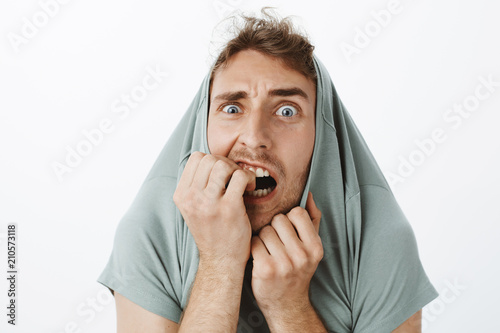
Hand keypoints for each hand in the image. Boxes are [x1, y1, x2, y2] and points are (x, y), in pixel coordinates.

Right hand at [173, 151, 255, 267]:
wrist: (221, 260)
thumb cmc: (213, 232)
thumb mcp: (194, 208)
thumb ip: (197, 186)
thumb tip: (212, 160)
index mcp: (181, 195)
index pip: (196, 158)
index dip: (212, 160)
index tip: (222, 175)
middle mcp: (192, 198)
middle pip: (210, 159)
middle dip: (226, 163)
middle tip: (235, 178)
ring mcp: (209, 203)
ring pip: (223, 165)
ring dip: (237, 169)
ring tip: (242, 183)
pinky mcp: (229, 208)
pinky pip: (239, 177)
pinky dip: (249, 178)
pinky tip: (250, 189)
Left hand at [250, 192, 322, 312]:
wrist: (286, 305)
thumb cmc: (297, 271)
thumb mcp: (311, 249)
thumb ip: (312, 221)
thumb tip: (307, 195)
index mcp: (315, 247)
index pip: (297, 213)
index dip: (289, 219)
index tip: (287, 231)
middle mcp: (302, 255)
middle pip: (278, 220)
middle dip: (274, 228)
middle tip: (276, 243)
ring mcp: (284, 263)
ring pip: (264, 231)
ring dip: (262, 239)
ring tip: (268, 251)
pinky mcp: (265, 269)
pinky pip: (254, 243)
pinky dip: (253, 248)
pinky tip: (259, 258)